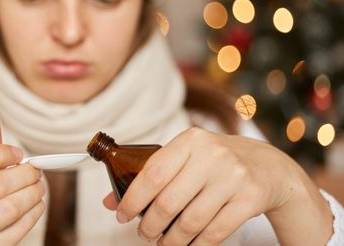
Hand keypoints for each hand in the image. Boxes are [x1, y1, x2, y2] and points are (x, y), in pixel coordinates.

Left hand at [103, 127, 332, 245]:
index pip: (153, 173)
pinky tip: (186, 245)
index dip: (133, 199)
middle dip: (149, 224)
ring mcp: (233, 177)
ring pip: (190, 222)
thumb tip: (109, 201)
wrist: (267, 166)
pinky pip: (214, 233)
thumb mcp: (184, 157)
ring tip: (162, 241)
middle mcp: (212, 155)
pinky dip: (195, 245)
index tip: (122, 215)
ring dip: (171, 239)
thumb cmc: (214, 161)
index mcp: (190, 140)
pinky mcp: (249, 199)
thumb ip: (149, 175)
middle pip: (169, 202)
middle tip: (143, 232)